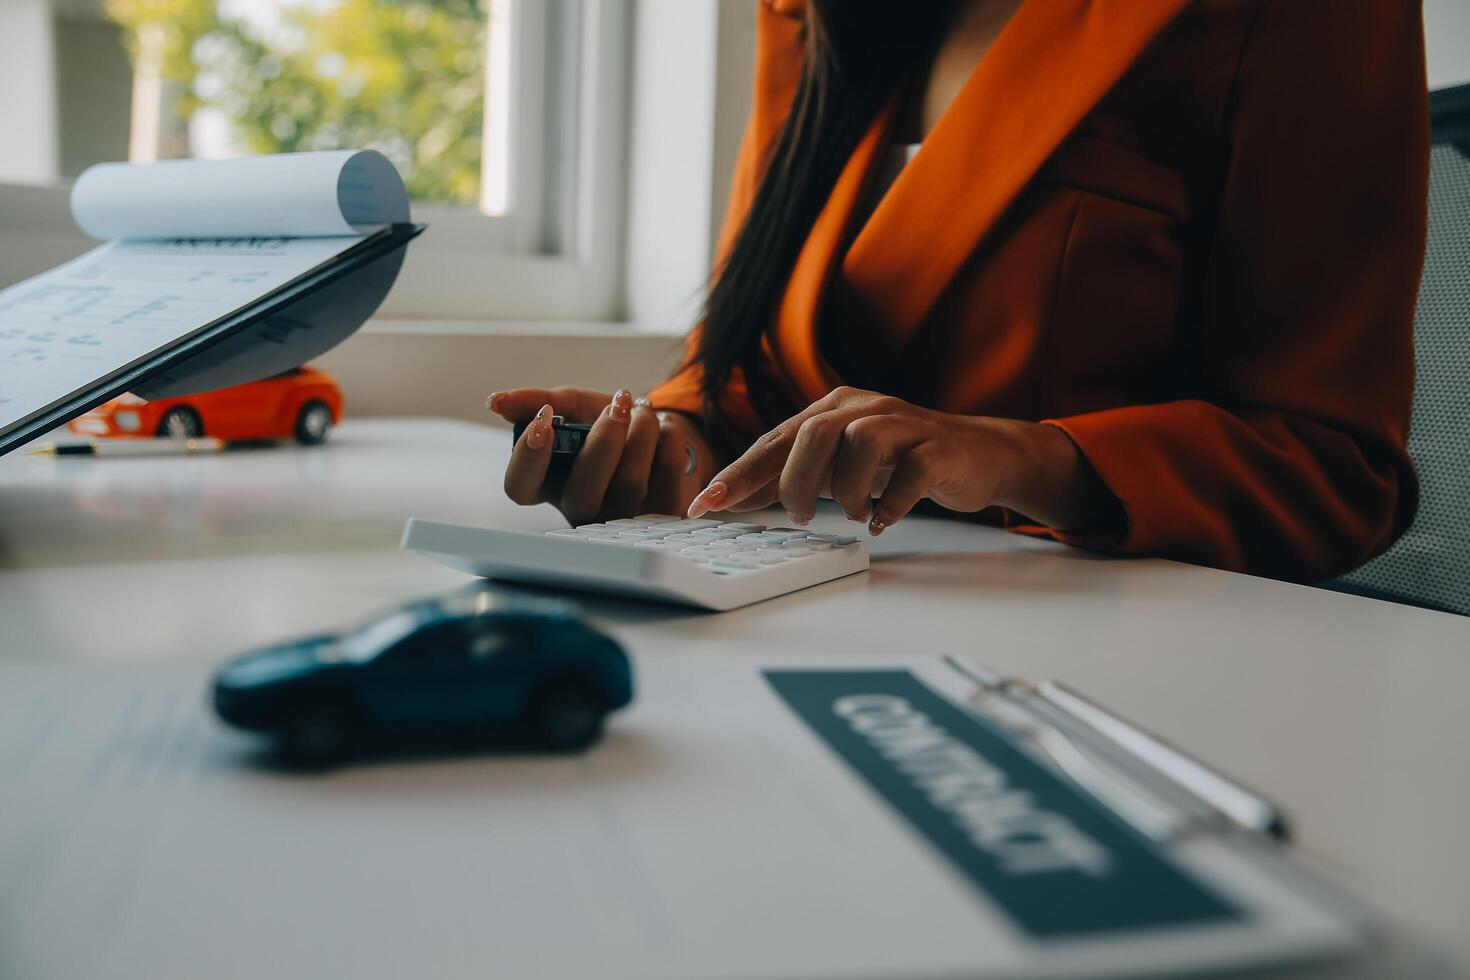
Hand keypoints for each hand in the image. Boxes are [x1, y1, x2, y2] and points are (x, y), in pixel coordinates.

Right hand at [488, 387, 717, 524]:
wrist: (658, 433)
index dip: (527, 458)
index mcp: (551, 484)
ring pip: (629, 483)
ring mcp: (623, 519)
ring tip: (643, 408)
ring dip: (641, 433)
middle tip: (618, 402)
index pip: (521, 487)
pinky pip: (667, 476)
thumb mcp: (573, 406)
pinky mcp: (662, 514)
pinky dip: (668, 440)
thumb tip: (497, 402)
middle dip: (603, 442)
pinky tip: (664, 426)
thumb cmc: (606, 423)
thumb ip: (539, 401)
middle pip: (582, 493)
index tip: (544, 421)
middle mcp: (582, 510)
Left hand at [686, 386, 1117, 535]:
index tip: (705, 505)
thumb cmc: (901, 461)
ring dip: (847, 490)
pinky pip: (909, 474)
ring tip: (854, 514)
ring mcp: (906, 426)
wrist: (981, 454)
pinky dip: (891, 504)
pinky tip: (884, 521)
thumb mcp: (841, 464)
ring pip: (860, 444)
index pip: (776, 438)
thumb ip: (794, 475)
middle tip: (800, 517)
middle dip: (795, 482)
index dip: (739, 473)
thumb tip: (733, 499)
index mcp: (835, 407)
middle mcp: (866, 408)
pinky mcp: (939, 450)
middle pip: (813, 434)